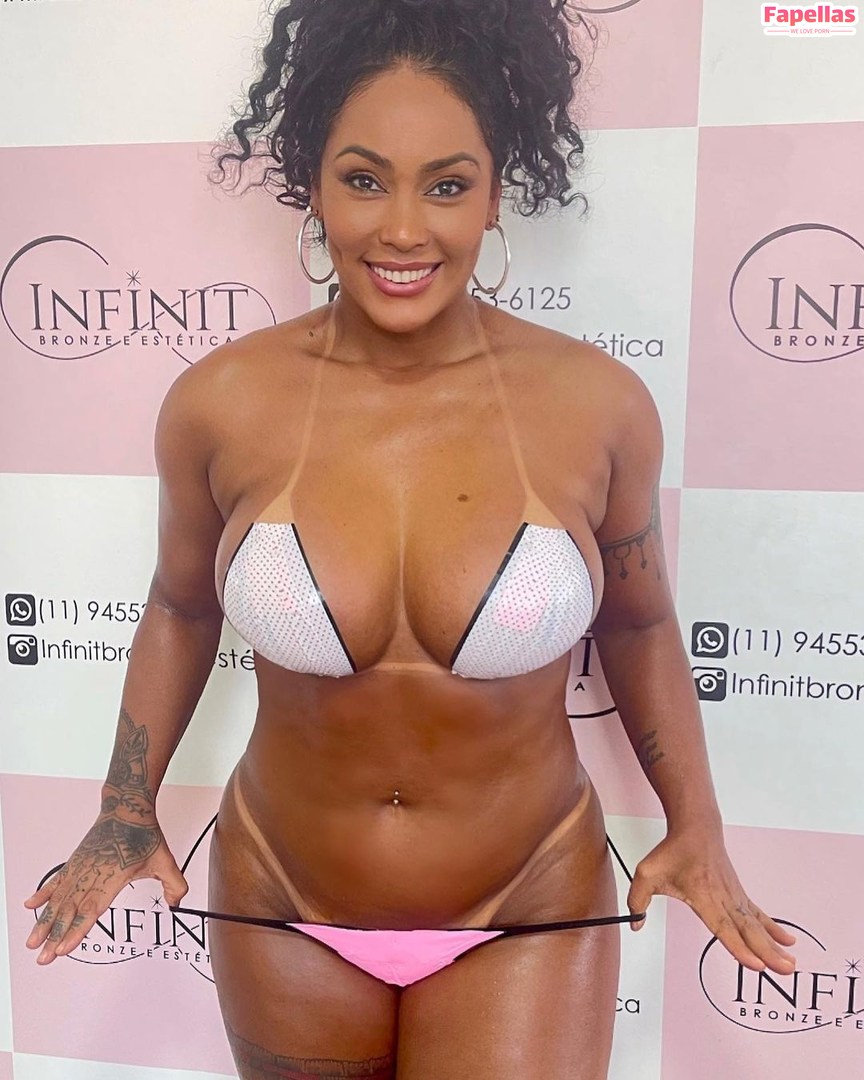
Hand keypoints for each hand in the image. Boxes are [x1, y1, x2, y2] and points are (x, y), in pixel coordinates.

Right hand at [23, 811, 187, 965]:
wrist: (127, 808)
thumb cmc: (144, 834)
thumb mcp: (165, 861)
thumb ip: (174, 885)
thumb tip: (176, 904)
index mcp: (111, 879)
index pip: (91, 911)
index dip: (76, 931)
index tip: (62, 949)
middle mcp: (91, 875)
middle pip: (69, 911)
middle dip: (54, 936)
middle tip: (42, 957)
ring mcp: (80, 868)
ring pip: (58, 900)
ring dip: (44, 922)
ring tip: (32, 941)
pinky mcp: (75, 862)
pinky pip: (56, 881)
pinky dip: (42, 894)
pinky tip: (30, 906)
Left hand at [626, 827, 796, 974]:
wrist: (696, 827)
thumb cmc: (672, 851)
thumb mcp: (647, 874)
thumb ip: (637, 900)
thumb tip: (635, 924)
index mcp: (703, 896)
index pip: (723, 927)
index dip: (739, 948)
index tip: (755, 965)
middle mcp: (723, 898)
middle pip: (747, 931)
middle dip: (766, 953)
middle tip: (784, 971)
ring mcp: (734, 896)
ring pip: (756, 925)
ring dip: (774, 946)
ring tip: (790, 964)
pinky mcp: (739, 894)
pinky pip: (758, 914)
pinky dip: (773, 929)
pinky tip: (787, 942)